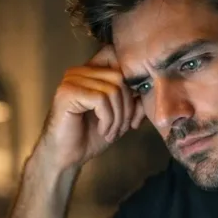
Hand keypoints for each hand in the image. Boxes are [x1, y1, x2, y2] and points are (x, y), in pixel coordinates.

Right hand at [39, 45, 145, 170]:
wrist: (65, 158)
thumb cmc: (89, 137)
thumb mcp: (119, 118)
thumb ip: (133, 102)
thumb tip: (151, 91)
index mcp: (90, 72)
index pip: (116, 58)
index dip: (131, 81)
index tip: (132, 110)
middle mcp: (79, 72)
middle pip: (120, 77)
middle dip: (127, 107)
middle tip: (121, 128)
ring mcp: (71, 81)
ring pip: (113, 90)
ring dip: (118, 117)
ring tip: (111, 133)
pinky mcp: (67, 93)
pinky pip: (101, 100)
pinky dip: (107, 120)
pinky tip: (102, 131)